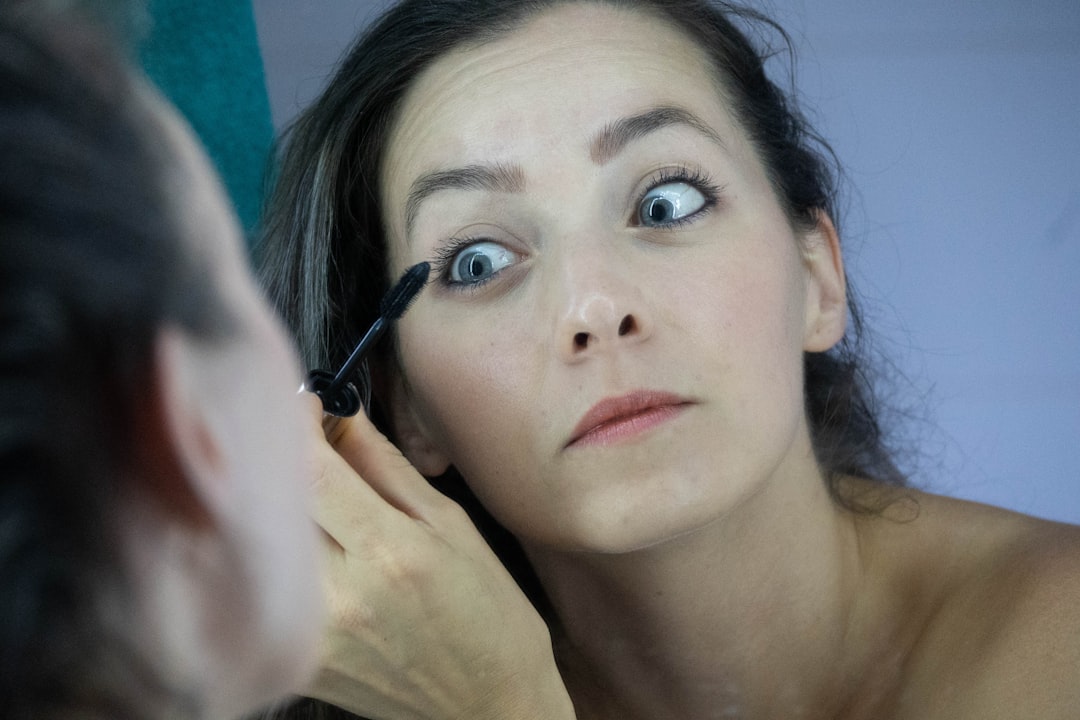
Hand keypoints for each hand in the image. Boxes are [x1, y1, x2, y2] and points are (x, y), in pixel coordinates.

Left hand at [301, 395, 574, 719]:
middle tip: (302, 442)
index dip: (297, 423)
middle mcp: (345, 594)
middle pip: (275, 503)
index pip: (313, 469)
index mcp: (392, 551)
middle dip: (281, 457)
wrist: (489, 706)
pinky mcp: (303, 663)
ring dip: (277, 506)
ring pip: (266, 545)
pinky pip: (270, 592)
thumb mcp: (453, 527)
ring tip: (312, 499)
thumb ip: (390, 470)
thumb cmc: (488, 614)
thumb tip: (344, 419)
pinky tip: (311, 547)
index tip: (305, 404)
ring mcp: (317, 635)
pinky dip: (278, 557)